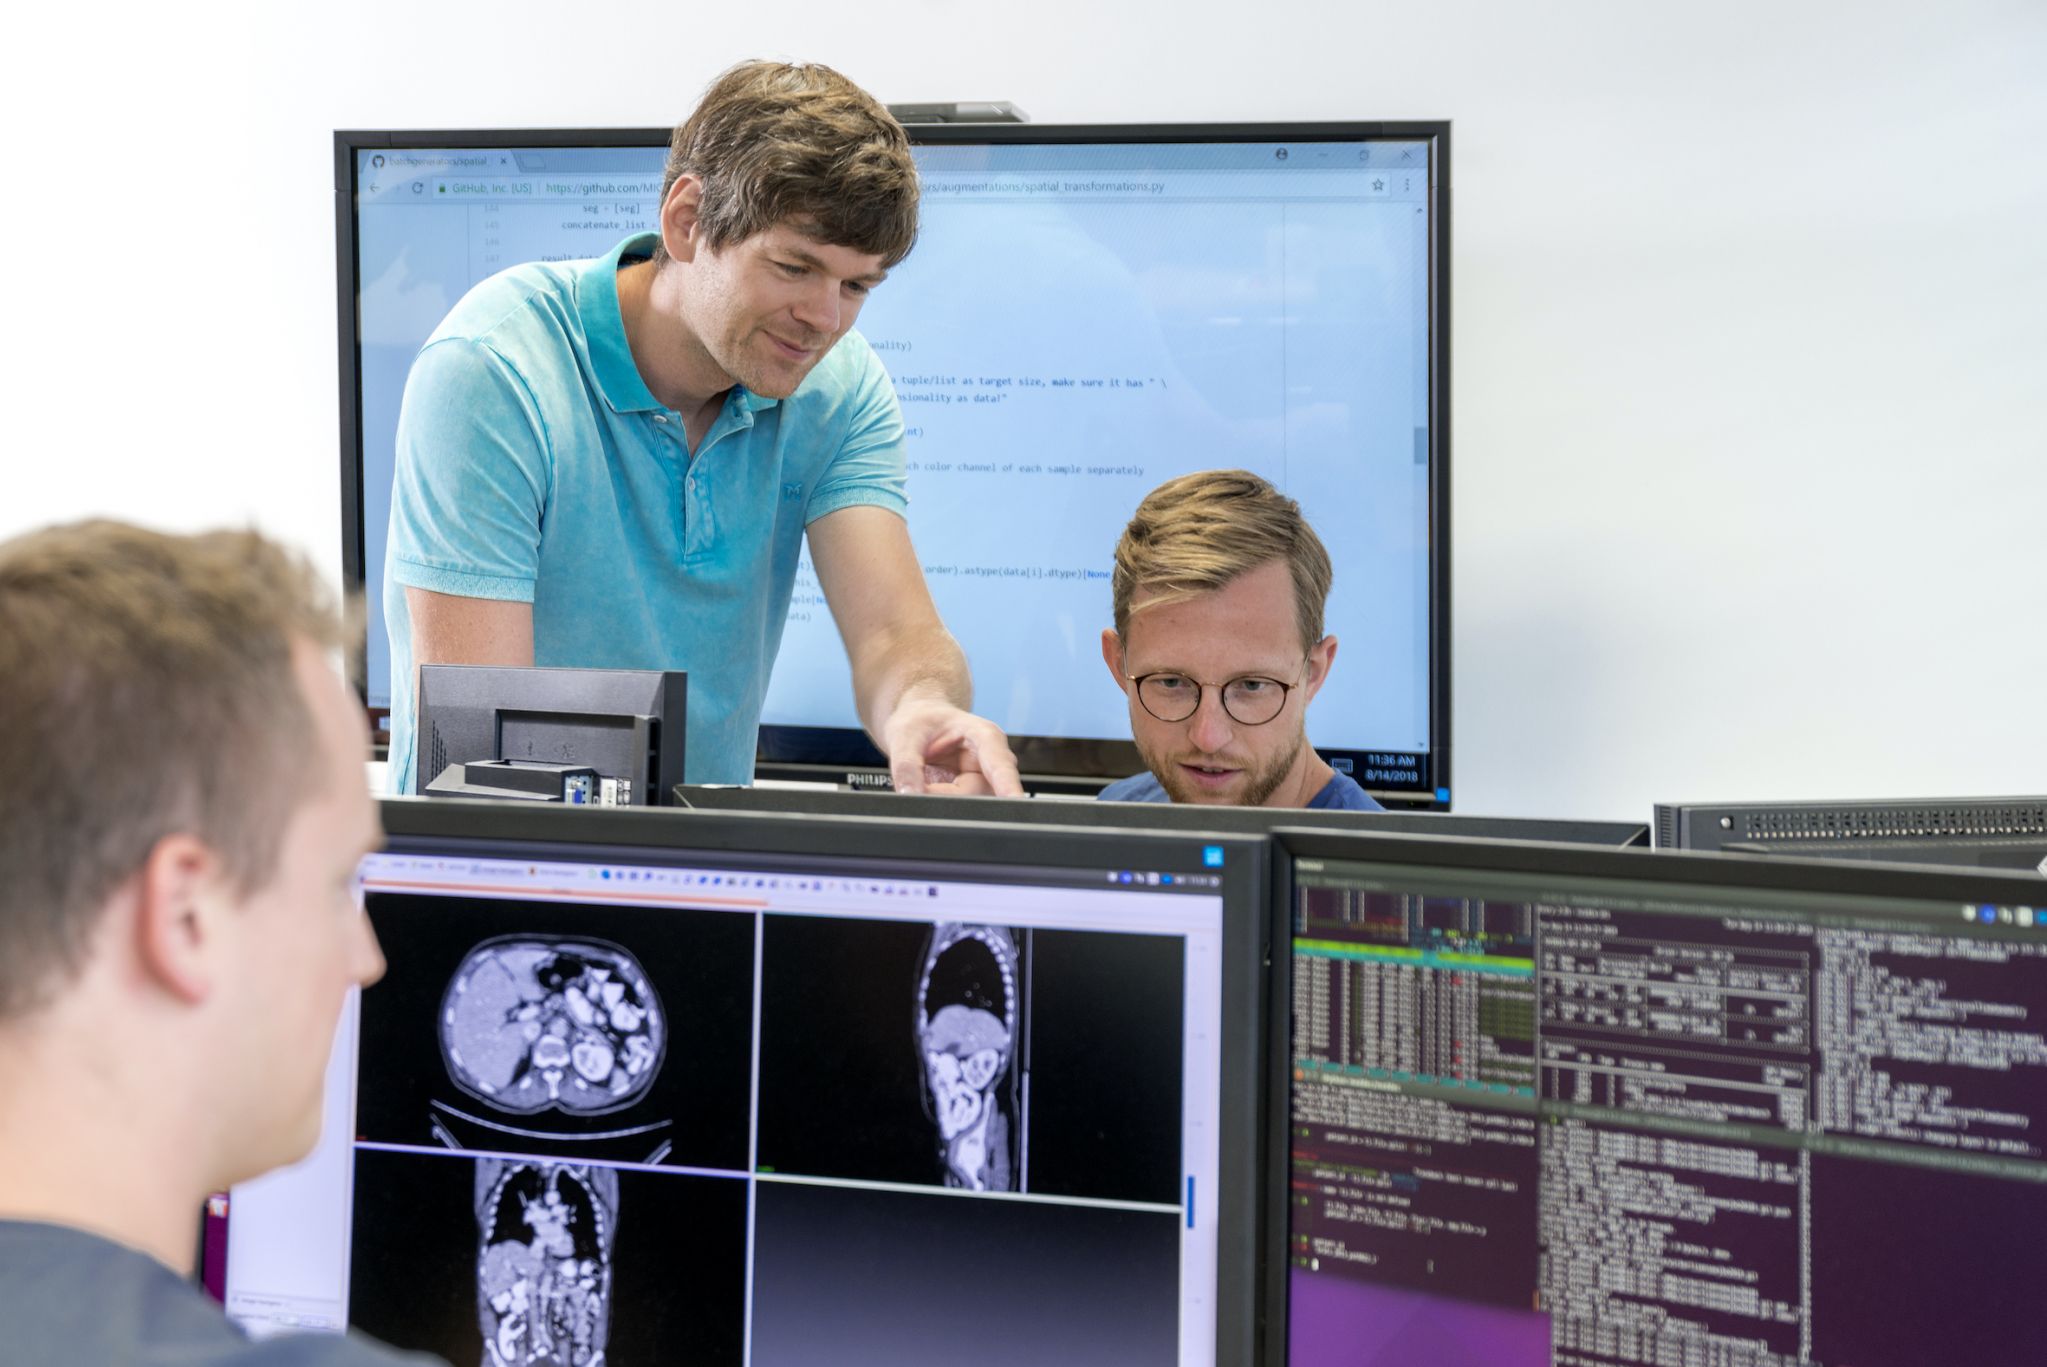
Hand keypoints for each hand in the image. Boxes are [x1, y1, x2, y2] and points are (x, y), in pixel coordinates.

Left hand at [881, 698, 1024, 796]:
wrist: (918, 725)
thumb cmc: (920, 721)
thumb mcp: (904, 735)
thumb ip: (906, 766)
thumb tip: (910, 795)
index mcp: (985, 736)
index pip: (1001, 765)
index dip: (1008, 785)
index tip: (1015, 801)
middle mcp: (991, 762)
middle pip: (978, 795)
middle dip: (945, 797)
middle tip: (917, 786)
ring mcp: (985, 782)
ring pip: (968, 807)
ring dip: (939, 801)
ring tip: (923, 780)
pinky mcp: (973, 797)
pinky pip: (956, 811)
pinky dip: (936, 805)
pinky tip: (928, 788)